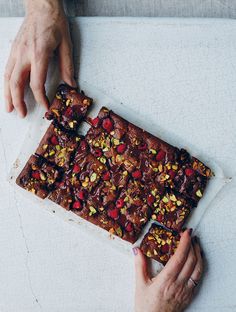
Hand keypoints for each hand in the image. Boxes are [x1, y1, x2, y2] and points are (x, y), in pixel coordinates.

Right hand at [4, 0, 75, 117]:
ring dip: (7, 95)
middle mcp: (24, 55)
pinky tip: (7, 92)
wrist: (41, 6)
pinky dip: (6, 84)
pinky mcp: (13, 50)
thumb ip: (67, 67)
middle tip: (22, 114)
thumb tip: (71, 85)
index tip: (45, 107)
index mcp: (39, 54)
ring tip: (9, 108)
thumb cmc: (54, 23)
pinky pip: (6, 70)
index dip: (41, 98)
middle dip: (18, 101)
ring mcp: (16, 52)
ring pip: (8, 78)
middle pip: (17, 83)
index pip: (37, 83)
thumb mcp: (66, 45)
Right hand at [134, 229, 202, 311]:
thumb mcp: (140, 284)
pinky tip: (197, 261)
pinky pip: (198, 278)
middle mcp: (179, 284)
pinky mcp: (189, 295)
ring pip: (198, 269)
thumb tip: (137, 250)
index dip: (184, 243)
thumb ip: (139, 265)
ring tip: (196, 244)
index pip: (180, 257)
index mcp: (166, 280)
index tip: (186, 233)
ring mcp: (185, 290)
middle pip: (191, 261)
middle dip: (192, 245)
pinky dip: (199, 266)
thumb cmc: (146, 306)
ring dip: (198, 254)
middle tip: (190, 235)